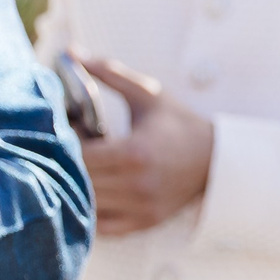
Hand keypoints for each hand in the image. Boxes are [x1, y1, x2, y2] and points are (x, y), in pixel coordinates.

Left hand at [79, 54, 212, 234]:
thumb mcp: (148, 95)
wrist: (218, 159)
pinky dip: (88, 210)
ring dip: (74, 184)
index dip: (60, 141)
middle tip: (66, 147)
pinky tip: (92, 191)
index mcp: (134, 152)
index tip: (63, 129)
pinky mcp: (143, 222)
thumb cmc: (179, 124)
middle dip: (63, 162)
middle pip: (76, 179)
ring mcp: (140, 207)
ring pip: (84, 203)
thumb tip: (71, 53)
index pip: (76, 154)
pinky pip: (100, 226)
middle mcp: (136, 184)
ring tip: (81, 166)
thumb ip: (109, 74)